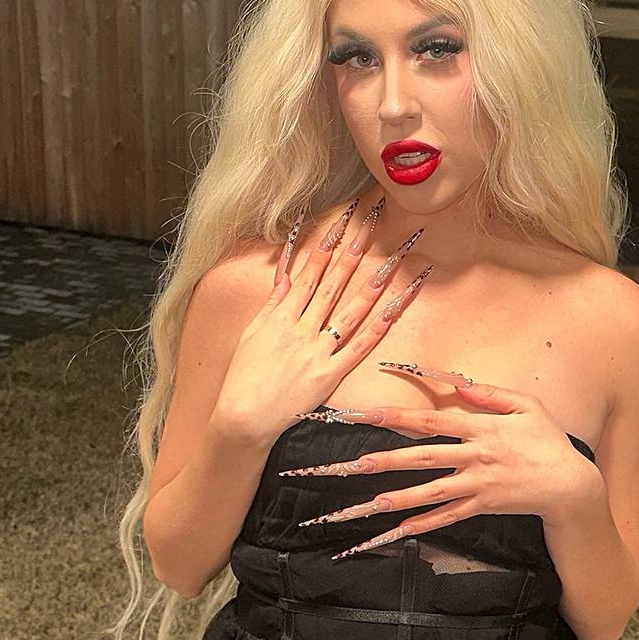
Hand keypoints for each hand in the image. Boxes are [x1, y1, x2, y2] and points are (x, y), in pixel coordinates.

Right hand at [214, 196, 430, 445]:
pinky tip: (396, 308)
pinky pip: (360, 347)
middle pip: (334, 283)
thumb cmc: (243, 378)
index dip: (328, 244)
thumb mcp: (251, 334)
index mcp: (282, 316)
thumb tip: (287, 277)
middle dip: (355, 252)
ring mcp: (318, 351)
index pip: (310, 272)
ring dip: (374, 283)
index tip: (343, 222)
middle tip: (374, 225)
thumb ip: (272, 305)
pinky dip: (379, 327)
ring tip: (395, 258)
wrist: (243, 418)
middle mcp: (302, 329)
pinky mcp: (330, 375)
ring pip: (352, 310)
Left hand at [280, 375, 601, 559]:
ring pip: (429, 492)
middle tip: (352, 463)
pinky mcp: (482, 508)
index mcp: (479, 428)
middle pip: (421, 457)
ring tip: (367, 501)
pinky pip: (447, 517)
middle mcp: (473, 457)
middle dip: (385, 459)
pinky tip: (399, 528)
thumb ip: (488, 393)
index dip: (396, 416)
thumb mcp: (525, 405)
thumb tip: (455, 381)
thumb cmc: (547, 439)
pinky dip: (423, 523)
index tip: (366, 414)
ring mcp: (476, 486)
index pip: (429, 420)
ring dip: (397, 496)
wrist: (570, 485)